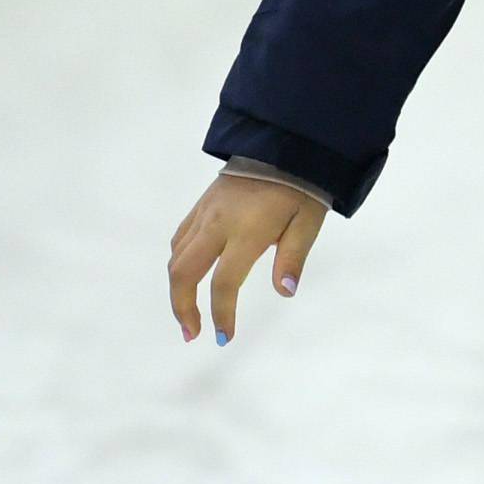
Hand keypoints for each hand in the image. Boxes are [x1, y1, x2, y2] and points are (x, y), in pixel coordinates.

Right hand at [166, 172, 326, 341]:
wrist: (281, 147)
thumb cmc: (299, 189)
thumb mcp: (307, 224)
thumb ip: (293, 259)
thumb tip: (285, 291)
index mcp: (245, 232)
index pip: (224, 282)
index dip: (221, 314)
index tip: (224, 337)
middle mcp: (217, 224)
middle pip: (183, 272)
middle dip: (182, 307)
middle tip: (191, 333)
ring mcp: (204, 214)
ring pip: (176, 257)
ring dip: (177, 290)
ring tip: (187, 314)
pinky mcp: (200, 206)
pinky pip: (180, 239)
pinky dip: (178, 263)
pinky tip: (187, 277)